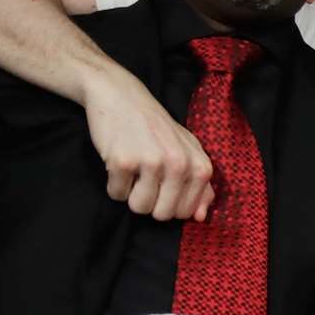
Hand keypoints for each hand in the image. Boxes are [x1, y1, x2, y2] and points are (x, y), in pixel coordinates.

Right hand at [83, 65, 212, 220]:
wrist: (120, 96)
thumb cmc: (157, 127)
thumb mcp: (188, 150)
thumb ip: (201, 184)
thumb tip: (201, 218)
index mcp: (199, 166)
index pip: (186, 212)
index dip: (170, 204)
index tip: (163, 186)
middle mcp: (179, 165)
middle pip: (162, 215)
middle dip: (150, 203)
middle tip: (145, 179)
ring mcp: (151, 162)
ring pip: (139, 208)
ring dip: (131, 195)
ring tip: (133, 171)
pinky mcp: (122, 161)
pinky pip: (116, 194)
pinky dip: (114, 183)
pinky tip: (118, 161)